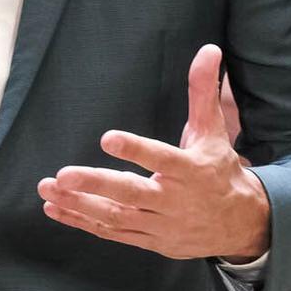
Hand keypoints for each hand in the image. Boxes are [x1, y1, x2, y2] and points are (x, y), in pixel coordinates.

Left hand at [37, 44, 269, 260]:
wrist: (242, 226)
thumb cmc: (219, 171)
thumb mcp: (214, 131)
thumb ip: (203, 91)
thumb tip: (208, 49)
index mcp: (190, 170)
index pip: (162, 158)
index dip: (136, 150)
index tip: (107, 138)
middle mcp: (174, 200)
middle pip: (131, 194)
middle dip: (95, 185)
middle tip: (62, 175)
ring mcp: (160, 224)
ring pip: (116, 217)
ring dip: (79, 205)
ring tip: (49, 189)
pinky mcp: (150, 240)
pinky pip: (113, 234)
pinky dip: (83, 222)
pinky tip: (55, 209)